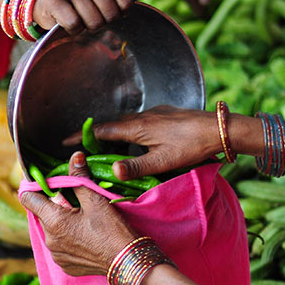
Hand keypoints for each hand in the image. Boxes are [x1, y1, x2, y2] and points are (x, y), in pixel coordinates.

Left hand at [19, 152, 136, 275]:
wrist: (128, 262)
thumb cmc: (113, 230)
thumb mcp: (96, 200)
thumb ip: (79, 177)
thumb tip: (75, 157)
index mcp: (53, 221)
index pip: (28, 198)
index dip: (34, 187)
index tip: (45, 182)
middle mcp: (49, 239)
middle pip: (42, 214)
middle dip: (53, 204)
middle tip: (73, 201)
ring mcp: (56, 254)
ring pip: (50, 230)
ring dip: (60, 222)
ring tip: (81, 219)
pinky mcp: (64, 265)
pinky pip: (59, 246)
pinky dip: (66, 238)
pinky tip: (83, 235)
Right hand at [34, 0, 153, 34]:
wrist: (47, 0)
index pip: (126, 1)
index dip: (119, 13)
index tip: (106, 10)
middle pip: (110, 14)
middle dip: (102, 22)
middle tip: (91, 16)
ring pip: (93, 21)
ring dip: (87, 27)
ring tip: (79, 18)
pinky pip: (74, 24)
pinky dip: (73, 30)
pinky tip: (67, 23)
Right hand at [89, 106, 219, 179]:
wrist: (219, 128)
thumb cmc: (191, 146)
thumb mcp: (162, 162)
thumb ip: (136, 167)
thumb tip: (112, 171)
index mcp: (136, 127)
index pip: (101, 130)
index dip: (81, 136)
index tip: (65, 141)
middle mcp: (142, 116)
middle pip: (110, 123)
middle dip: (93, 134)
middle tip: (82, 146)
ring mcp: (154, 113)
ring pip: (125, 121)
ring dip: (112, 132)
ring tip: (107, 146)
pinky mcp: (165, 113)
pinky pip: (137, 120)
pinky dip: (127, 129)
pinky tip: (135, 140)